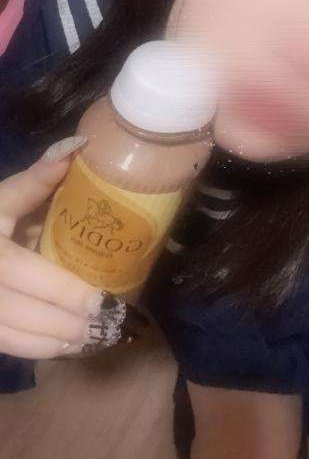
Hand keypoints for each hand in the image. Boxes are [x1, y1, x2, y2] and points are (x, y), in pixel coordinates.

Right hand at [0, 137, 105, 358]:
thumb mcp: (4, 197)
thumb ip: (38, 178)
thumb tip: (79, 147)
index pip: (26, 275)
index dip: (64, 293)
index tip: (103, 301)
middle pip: (23, 314)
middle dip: (68, 324)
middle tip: (111, 325)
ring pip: (14, 338)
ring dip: (58, 343)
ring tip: (98, 338)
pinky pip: (5, 346)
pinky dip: (40, 349)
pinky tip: (71, 345)